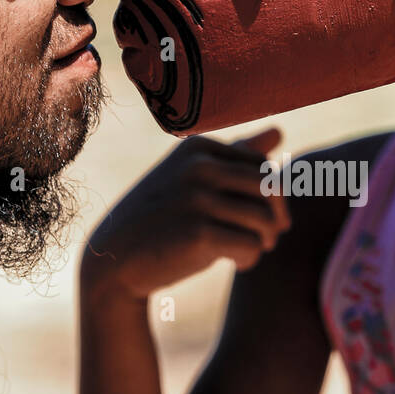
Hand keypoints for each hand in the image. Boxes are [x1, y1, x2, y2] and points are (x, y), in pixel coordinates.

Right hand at [81, 128, 286, 302]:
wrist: (115, 257)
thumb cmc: (160, 216)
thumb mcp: (190, 178)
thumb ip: (235, 155)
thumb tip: (279, 131)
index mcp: (197, 147)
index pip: (262, 164)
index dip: (272, 195)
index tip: (261, 217)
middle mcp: (198, 166)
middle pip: (271, 188)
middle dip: (275, 217)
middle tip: (265, 238)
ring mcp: (198, 199)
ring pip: (266, 219)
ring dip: (263, 241)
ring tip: (246, 250)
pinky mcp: (199, 234)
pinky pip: (251, 245)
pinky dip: (249, 258)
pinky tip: (234, 262)